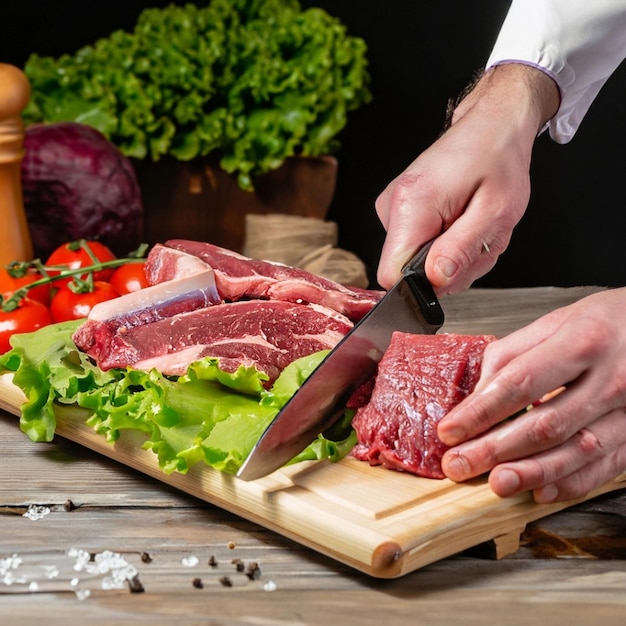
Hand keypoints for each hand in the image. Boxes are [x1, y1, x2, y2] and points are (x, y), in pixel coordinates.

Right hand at [375, 64, 559, 293]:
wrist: (490, 126)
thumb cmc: (497, 161)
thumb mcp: (495, 211)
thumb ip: (462, 250)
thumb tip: (435, 281)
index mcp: (412, 206)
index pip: (393, 275)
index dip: (427, 283)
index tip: (456, 263)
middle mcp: (392, 207)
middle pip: (408, 272)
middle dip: (448, 267)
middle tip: (477, 238)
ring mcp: (392, 210)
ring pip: (416, 263)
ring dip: (452, 256)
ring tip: (472, 225)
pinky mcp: (398, 214)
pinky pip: (417, 249)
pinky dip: (446, 245)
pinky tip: (461, 222)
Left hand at [437, 288, 625, 502]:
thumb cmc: (608, 322)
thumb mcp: (556, 321)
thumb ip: (512, 354)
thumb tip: (478, 392)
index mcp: (583, 342)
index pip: (520, 383)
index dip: (480, 411)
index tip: (450, 430)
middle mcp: (611, 379)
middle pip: (544, 424)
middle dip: (495, 449)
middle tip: (460, 464)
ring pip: (576, 452)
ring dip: (530, 472)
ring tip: (495, 483)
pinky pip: (606, 467)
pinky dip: (571, 483)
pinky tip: (541, 490)